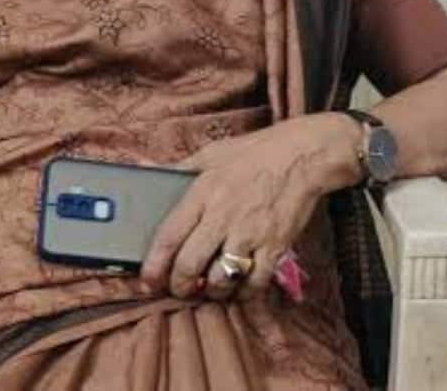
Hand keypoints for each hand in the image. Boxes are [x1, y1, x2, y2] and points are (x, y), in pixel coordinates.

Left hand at [140, 113, 361, 300]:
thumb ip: (178, 169)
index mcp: (202, 193)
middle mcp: (223, 216)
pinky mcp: (275, 246)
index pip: (169, 236)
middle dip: (179, 286)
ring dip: (211, 292)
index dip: (154, 266)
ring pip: (221, 280)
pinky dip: (243, 293)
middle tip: (179, 289)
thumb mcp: (210, 154)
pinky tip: (238, 287)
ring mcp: (250, 234)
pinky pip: (255, 283)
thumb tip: (144, 171)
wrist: (302, 155)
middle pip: (190, 265)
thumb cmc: (254, 153)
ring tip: (209, 288)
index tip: (148, 281)